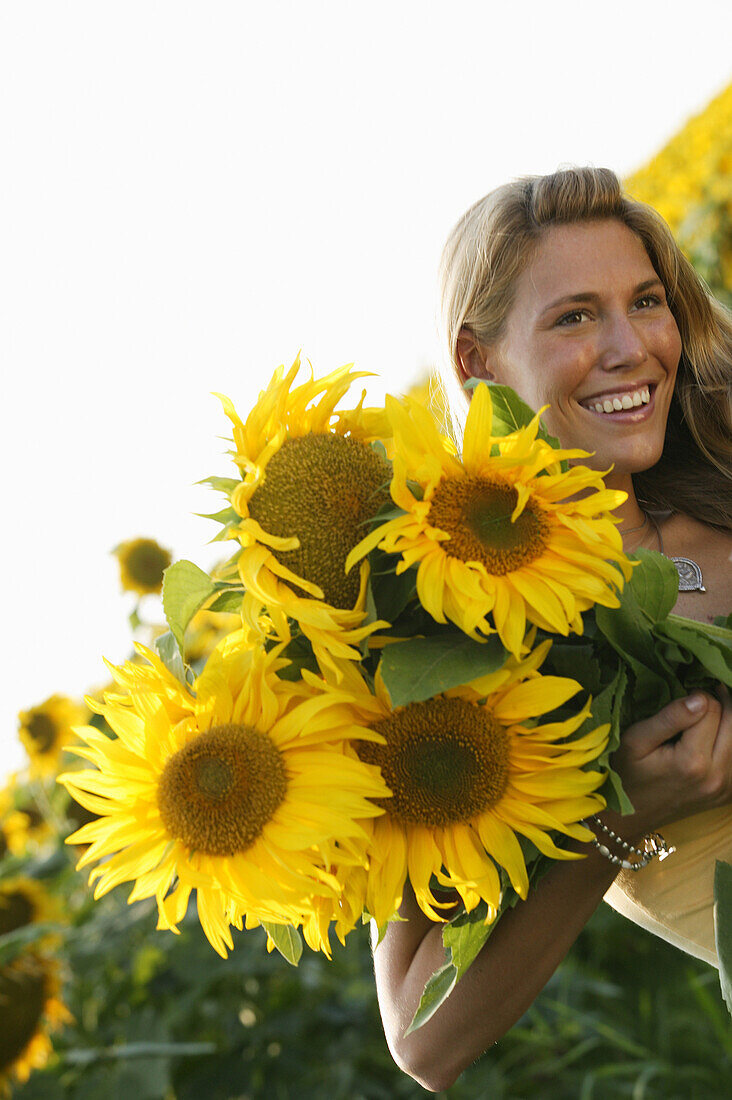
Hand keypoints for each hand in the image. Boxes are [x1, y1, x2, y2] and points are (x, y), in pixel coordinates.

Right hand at [605, 686, 731, 839]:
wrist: (630, 815)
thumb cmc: (626, 774)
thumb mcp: (635, 741)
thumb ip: (669, 718)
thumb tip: (700, 699)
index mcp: (692, 762)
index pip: (711, 709)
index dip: (696, 696)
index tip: (680, 699)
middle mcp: (716, 777)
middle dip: (717, 705)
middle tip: (695, 702)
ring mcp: (726, 788)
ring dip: (724, 723)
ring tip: (702, 718)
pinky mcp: (729, 794)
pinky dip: (725, 741)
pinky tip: (708, 739)